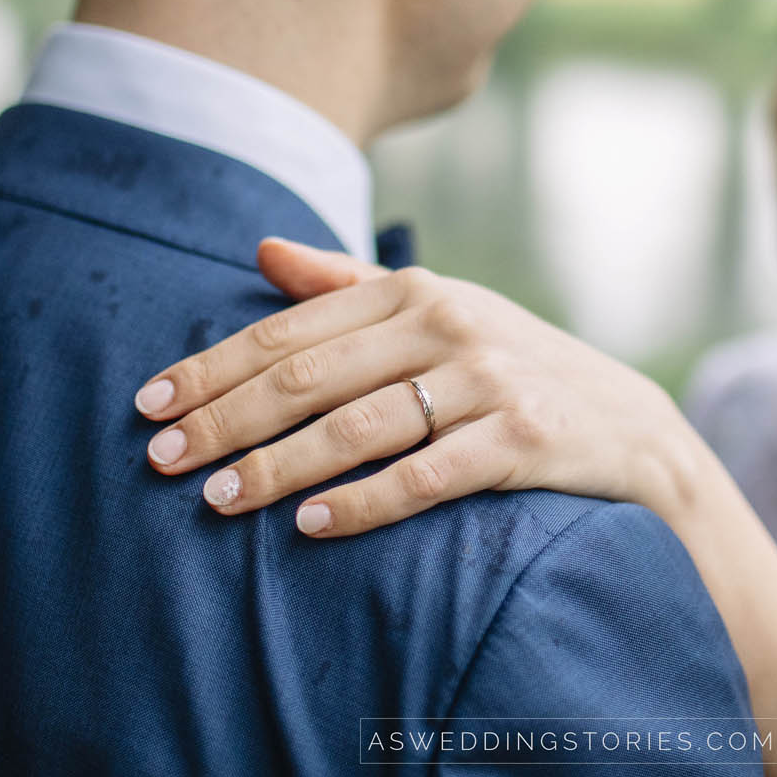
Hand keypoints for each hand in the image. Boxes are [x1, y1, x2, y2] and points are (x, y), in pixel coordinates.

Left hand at [133, 238, 698, 535]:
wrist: (627, 425)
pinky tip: (312, 525)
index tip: (149, 404)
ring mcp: (489, 382)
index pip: (290, 329)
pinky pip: (426, 476)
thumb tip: (262, 251)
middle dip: (227, 420)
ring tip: (219, 501)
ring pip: (358, 427)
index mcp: (415, 291)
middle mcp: (449, 325)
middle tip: (162, 460)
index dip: (213, 367)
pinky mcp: (522, 441)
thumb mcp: (439, 313)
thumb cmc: (510, 367)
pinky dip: (364, 502)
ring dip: (279, 467)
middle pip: (310, 376)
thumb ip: (348, 287)